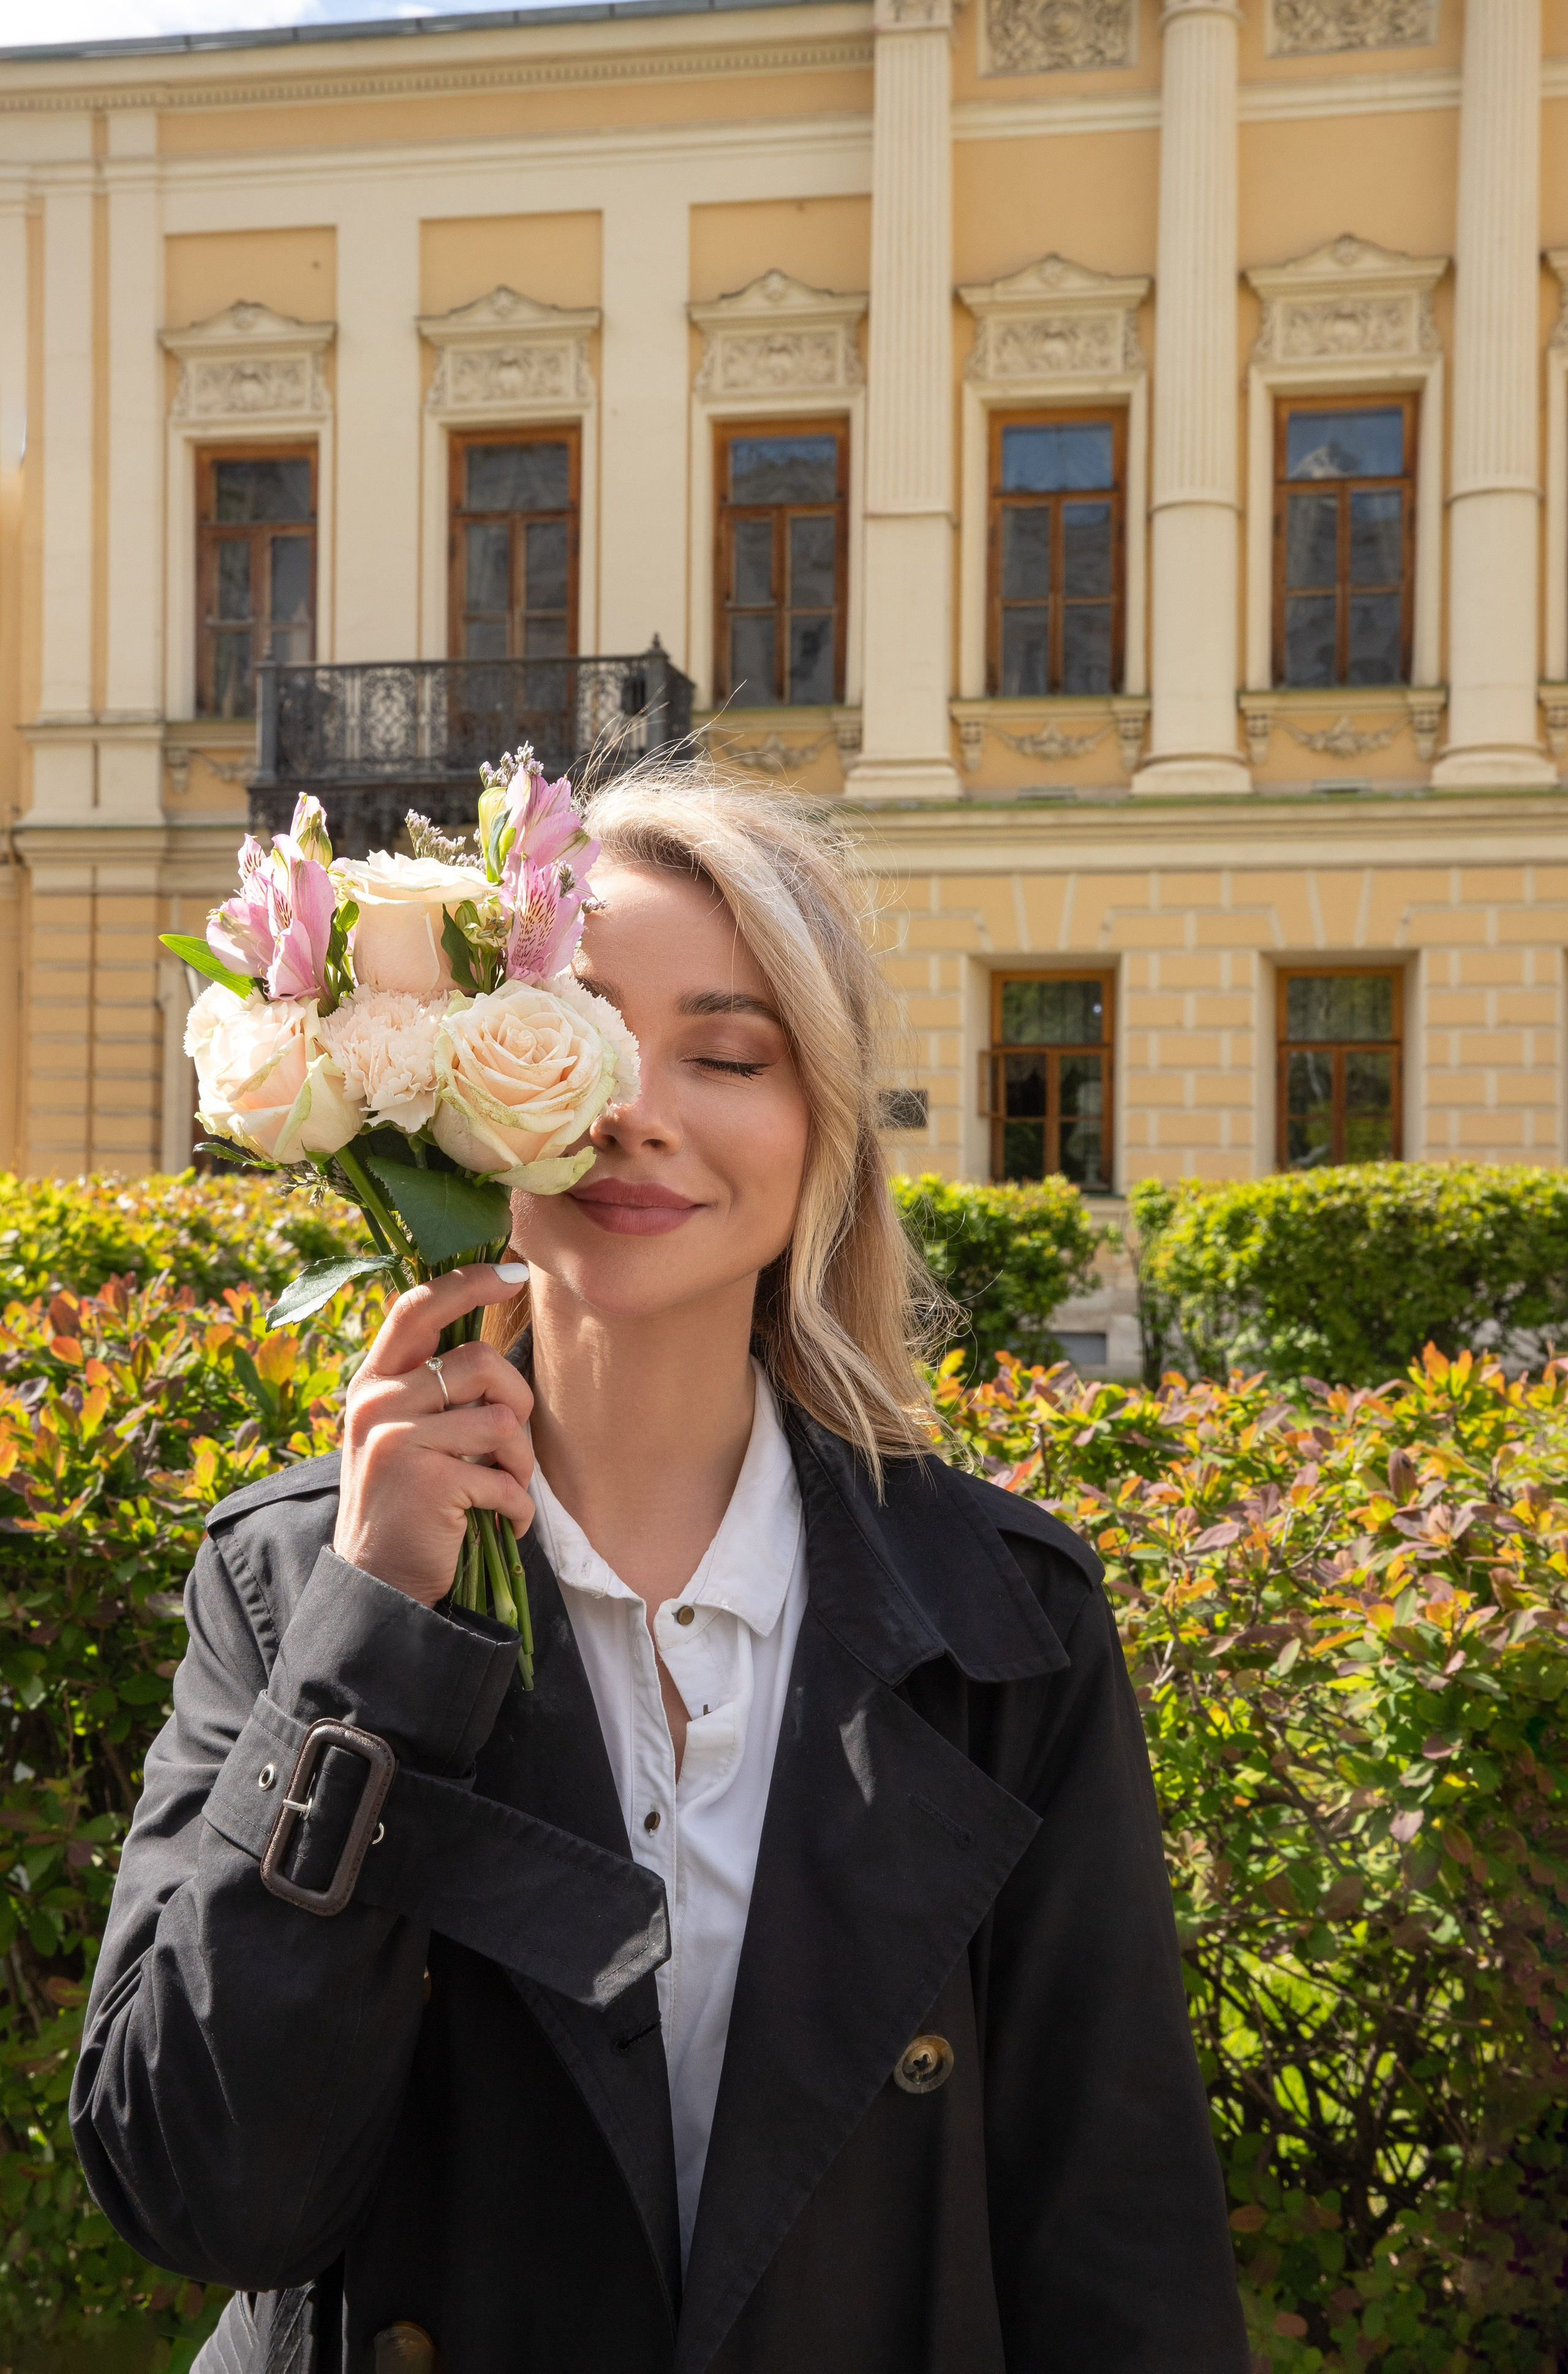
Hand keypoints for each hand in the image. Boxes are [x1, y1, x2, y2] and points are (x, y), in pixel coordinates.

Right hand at [333, 1264, 534, 1606]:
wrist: (378, 1584)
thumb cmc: (405, 1504)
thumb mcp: (400, 1433)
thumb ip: (428, 1386)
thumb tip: (488, 1342)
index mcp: (371, 1382)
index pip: (417, 1307)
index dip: (467, 1281)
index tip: (513, 1272)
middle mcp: (376, 1403)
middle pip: (479, 1362)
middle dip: (515, 1402)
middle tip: (510, 1444)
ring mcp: (397, 1440)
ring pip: (501, 1420)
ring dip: (520, 1462)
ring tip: (503, 1489)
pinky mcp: (427, 1480)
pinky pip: (505, 1478)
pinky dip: (518, 1507)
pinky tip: (503, 1523)